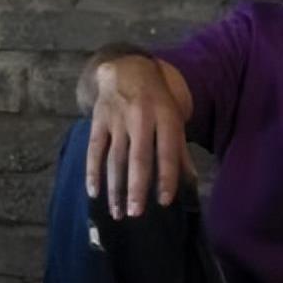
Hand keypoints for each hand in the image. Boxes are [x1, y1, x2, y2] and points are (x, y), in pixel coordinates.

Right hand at [85, 55, 195, 218]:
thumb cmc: (158, 101)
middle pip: (138, 157)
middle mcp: (141, 117)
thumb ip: (179, 150)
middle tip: (136, 213)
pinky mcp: (99, 120)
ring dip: (115, 188)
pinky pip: (94, 149)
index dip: (166, 176)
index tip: (164, 201)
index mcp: (166, 117)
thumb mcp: (174, 118)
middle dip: (136, 187)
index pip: (168, 151)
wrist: (128, 69)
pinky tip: (93, 192)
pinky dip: (92, 171)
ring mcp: (117, 118)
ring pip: (115, 158)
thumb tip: (190, 183)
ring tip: (117, 212)